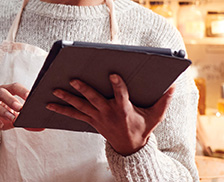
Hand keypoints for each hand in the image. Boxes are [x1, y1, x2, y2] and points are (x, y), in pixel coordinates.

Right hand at [0, 83, 36, 141]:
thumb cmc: (2, 118)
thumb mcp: (15, 120)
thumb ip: (27, 122)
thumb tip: (42, 127)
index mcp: (5, 92)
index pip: (13, 87)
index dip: (21, 91)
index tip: (30, 97)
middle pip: (1, 92)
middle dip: (11, 99)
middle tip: (19, 108)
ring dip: (2, 110)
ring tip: (11, 118)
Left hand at [46, 74, 174, 155]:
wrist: (130, 148)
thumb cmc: (142, 128)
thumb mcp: (156, 116)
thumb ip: (164, 100)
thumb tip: (174, 86)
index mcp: (124, 109)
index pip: (121, 95)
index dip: (118, 85)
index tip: (114, 74)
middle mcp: (108, 113)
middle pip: (94, 99)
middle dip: (84, 89)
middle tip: (73, 80)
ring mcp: (97, 117)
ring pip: (80, 107)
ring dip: (66, 99)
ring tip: (54, 90)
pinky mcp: (91, 121)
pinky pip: (74, 115)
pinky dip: (61, 110)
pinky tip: (49, 105)